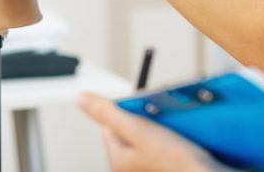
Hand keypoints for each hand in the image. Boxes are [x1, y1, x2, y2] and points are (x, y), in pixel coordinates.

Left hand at [79, 94, 218, 171]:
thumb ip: (108, 113)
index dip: (125, 111)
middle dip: (145, 117)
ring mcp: (149, 167)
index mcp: (118, 160)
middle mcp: (132, 167)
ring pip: (150, 135)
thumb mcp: (136, 129)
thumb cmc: (174, 161)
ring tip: (173, 126)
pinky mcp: (167, 166)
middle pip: (132, 129)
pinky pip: (166, 144)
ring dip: (161, 125)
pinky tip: (182, 137)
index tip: (139, 108)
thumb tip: (81, 98)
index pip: (111, 124)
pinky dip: (173, 137)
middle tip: (159, 116)